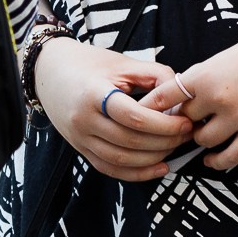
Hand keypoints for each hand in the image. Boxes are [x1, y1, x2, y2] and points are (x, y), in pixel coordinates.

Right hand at [35, 38, 191, 182]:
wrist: (49, 72)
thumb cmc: (90, 63)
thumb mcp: (122, 62)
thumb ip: (155, 76)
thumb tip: (181, 97)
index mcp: (93, 93)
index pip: (133, 116)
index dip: (164, 123)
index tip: (185, 121)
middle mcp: (83, 120)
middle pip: (130, 140)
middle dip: (165, 141)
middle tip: (187, 133)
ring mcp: (79, 138)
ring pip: (121, 159)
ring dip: (154, 158)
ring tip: (176, 147)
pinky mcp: (81, 149)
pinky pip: (110, 169)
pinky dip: (136, 174)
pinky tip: (159, 167)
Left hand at [136, 9, 237, 170]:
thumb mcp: (223, 57)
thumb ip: (201, 79)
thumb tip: (180, 100)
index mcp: (204, 74)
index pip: (163, 98)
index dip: (150, 110)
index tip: (140, 117)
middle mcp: (217, 97)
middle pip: (183, 122)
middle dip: (180, 124)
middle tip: (180, 125)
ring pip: (203, 141)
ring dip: (201, 139)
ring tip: (202, 135)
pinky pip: (232, 155)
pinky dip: (218, 161)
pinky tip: (212, 160)